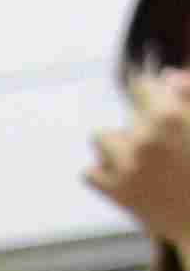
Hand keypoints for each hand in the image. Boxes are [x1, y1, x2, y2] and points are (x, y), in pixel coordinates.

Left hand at [89, 68, 189, 258]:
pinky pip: (90, 172)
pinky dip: (104, 173)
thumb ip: (189, 92)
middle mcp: (144, 138)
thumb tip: (163, 77)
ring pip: (101, 138)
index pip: (141, 86)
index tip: (159, 111)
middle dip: (143, 125)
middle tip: (165, 149)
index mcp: (168, 115)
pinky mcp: (117, 194)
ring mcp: (127, 167)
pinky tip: (127, 179)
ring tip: (142, 160)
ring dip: (116, 145)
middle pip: (127, 116)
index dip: (151, 97)